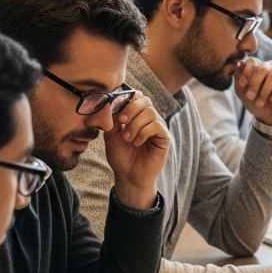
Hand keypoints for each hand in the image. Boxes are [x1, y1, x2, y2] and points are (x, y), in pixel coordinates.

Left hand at [103, 93, 169, 209]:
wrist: (128, 175)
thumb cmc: (120, 155)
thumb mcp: (111, 134)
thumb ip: (111, 118)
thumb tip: (107, 102)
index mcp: (136, 115)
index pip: (136, 97)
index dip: (126, 99)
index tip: (115, 112)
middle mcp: (149, 118)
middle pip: (145, 100)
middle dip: (130, 109)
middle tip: (121, 122)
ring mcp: (158, 127)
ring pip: (150, 113)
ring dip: (135, 124)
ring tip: (127, 138)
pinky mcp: (164, 137)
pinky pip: (156, 125)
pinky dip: (143, 132)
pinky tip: (137, 142)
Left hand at [234, 57, 271, 126]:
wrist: (269, 118)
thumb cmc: (255, 103)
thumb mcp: (242, 92)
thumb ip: (239, 78)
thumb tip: (239, 64)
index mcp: (259, 67)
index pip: (253, 61)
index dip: (246, 73)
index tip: (242, 86)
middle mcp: (271, 68)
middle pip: (263, 68)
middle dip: (255, 83)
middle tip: (250, 97)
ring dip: (265, 91)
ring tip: (260, 102)